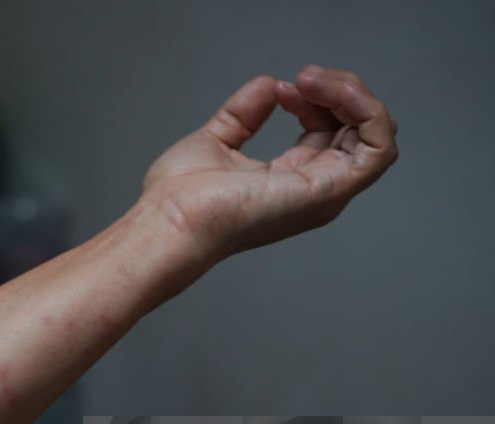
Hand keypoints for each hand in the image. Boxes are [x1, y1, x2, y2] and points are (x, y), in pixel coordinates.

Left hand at [140, 65, 397, 261]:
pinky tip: (334, 93)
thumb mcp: (217, 139)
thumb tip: (270, 85)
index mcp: (290, 181)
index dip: (315, 99)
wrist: (169, 220)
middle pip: (356, 130)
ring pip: (374, 134)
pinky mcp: (328, 191)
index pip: (330, 131)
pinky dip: (368, 112)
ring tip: (313, 81)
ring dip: (352, 95)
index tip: (281, 88)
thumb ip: (245, 114)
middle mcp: (314, 190)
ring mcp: (324, 193)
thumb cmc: (179, 198)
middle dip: (338, 90)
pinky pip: (379, 149)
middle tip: (303, 77)